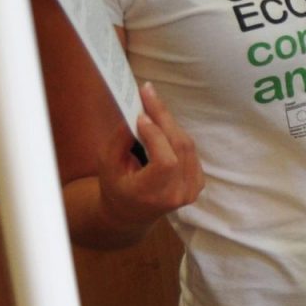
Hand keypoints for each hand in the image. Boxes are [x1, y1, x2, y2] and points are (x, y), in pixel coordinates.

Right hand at [95, 82, 201, 229]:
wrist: (131, 213)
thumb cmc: (115, 187)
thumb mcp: (107, 165)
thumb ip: (120, 140)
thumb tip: (140, 114)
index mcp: (153, 195)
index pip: (165, 161)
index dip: (156, 135)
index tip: (140, 115)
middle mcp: (177, 195)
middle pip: (180, 148)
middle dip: (163, 117)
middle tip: (148, 92)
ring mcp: (191, 190)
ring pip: (187, 145)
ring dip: (169, 122)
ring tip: (152, 103)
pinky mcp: (198, 182)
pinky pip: (190, 149)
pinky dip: (176, 133)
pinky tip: (162, 122)